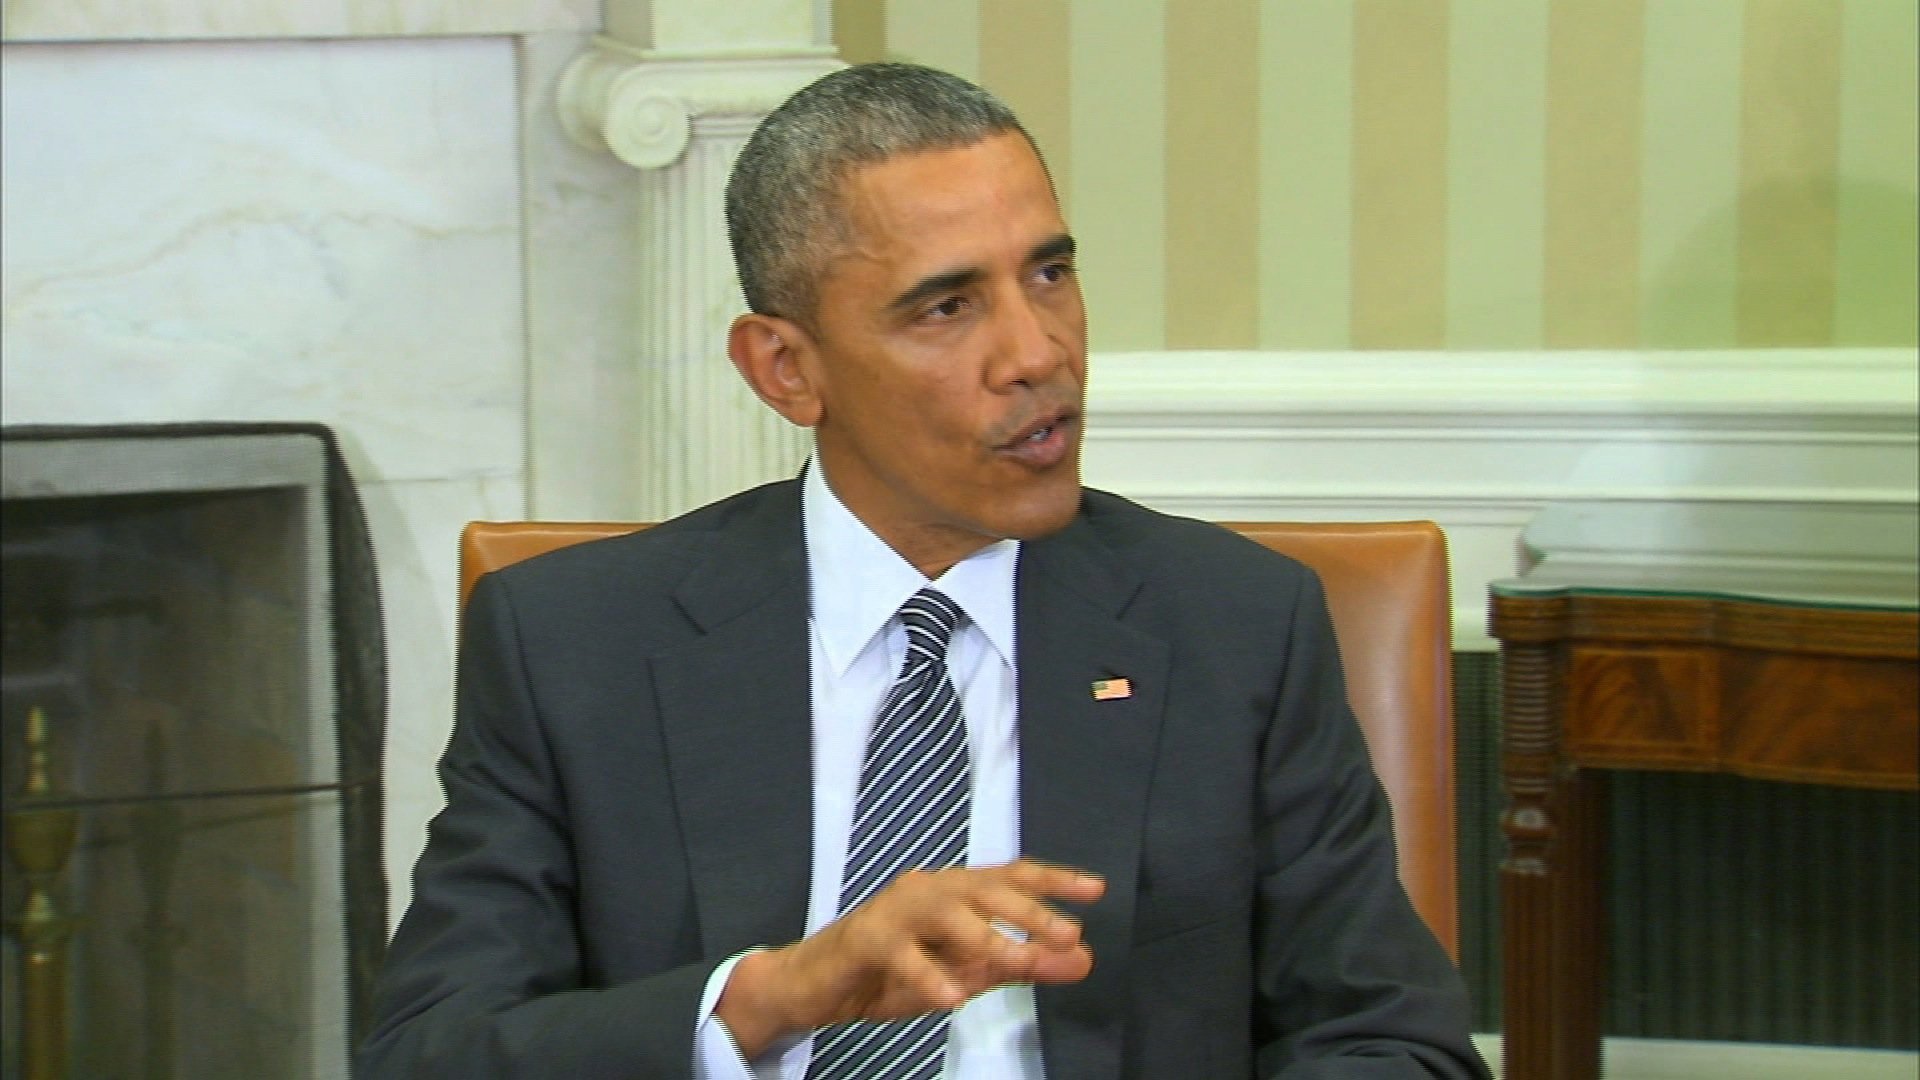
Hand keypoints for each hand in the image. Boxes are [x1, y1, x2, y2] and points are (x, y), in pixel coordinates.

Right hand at [716, 859, 1104, 1057]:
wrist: (818, 984)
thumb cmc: (893, 971)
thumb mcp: (967, 972)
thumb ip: (1022, 963)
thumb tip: (1082, 958)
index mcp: (955, 891)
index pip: (1011, 877)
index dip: (1053, 881)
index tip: (1095, 891)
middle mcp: (929, 889)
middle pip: (984, 889)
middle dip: (1029, 910)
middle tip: (1066, 932)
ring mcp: (896, 911)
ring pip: (947, 914)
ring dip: (986, 936)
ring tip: (1019, 959)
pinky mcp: (867, 939)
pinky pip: (902, 955)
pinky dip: (929, 976)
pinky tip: (952, 998)